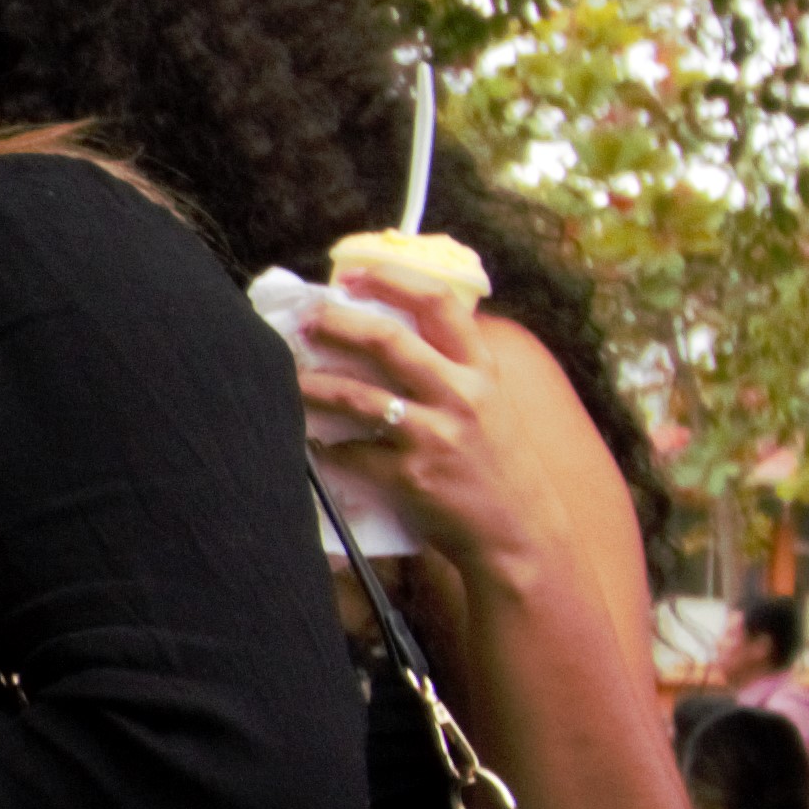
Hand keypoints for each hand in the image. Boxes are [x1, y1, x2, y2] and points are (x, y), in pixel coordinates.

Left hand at [299, 283, 550, 591]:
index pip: (440, 303)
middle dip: (338, 323)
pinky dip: (326, 447)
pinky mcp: (412, 474)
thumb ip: (453, 371)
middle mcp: (463, 395)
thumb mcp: (491, 406)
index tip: (352, 274)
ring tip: (290, 380)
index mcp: (482, 370)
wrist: (518, 534)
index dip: (392, 280)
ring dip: (314, 386)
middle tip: (306, 319)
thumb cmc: (496, 467)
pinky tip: (312, 444)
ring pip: (359, 397)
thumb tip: (391, 334)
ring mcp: (437, 434)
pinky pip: (351, 453)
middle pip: (389, 341)